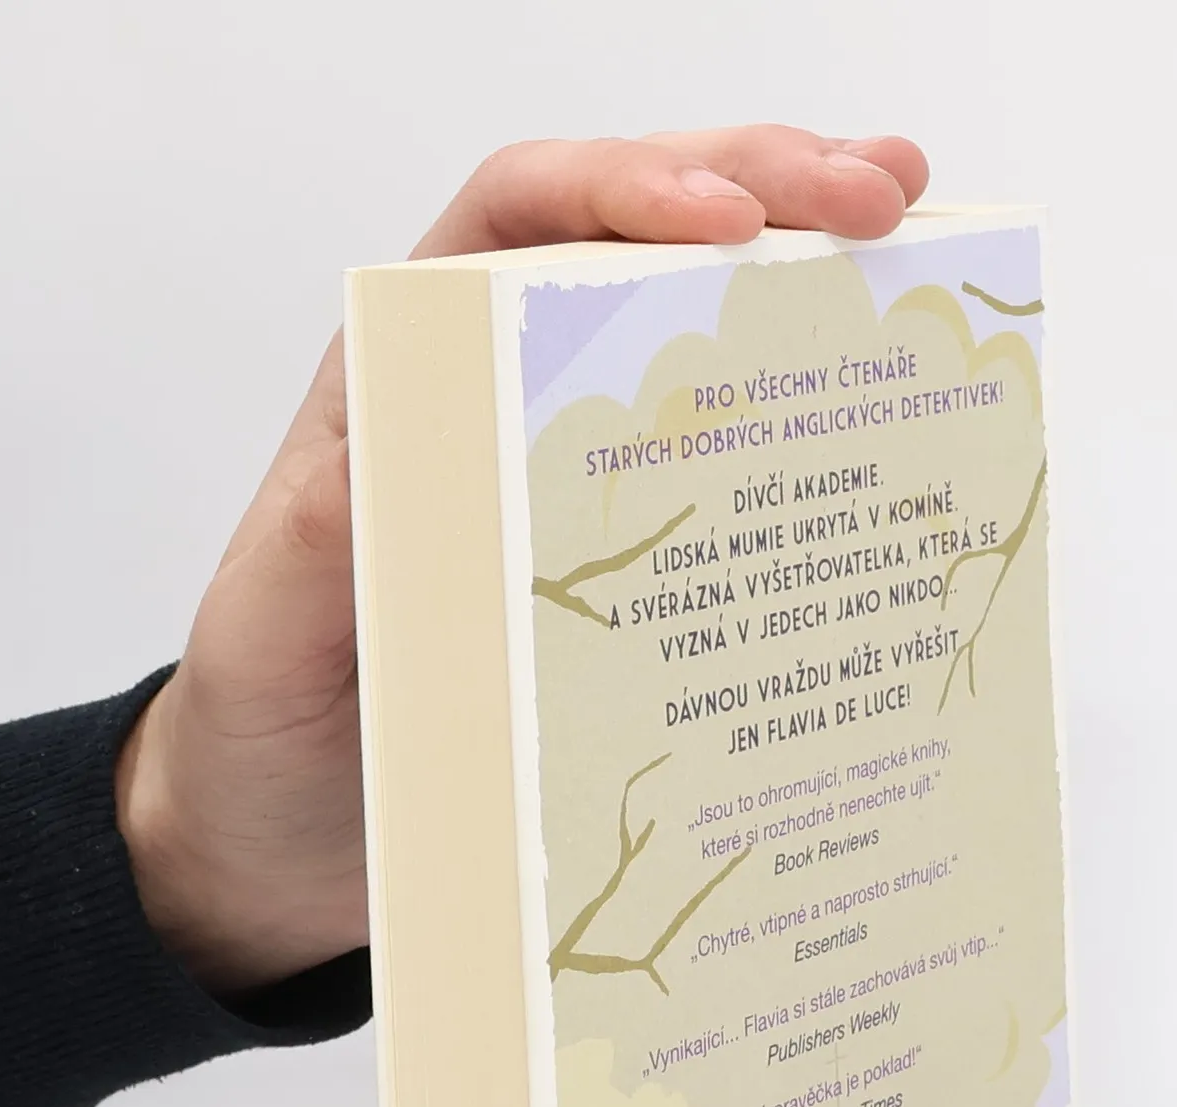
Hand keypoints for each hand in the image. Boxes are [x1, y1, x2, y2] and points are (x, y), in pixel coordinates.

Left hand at [116, 127, 930, 996]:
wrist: (286, 850)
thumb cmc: (263, 731)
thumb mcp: (269, 638)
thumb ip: (315, 545)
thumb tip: (395, 453)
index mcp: (406, 383)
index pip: (517, 219)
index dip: (625, 187)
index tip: (727, 218)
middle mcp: (499, 405)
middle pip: (637, 245)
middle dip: (765, 189)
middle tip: (881, 196)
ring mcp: (577, 486)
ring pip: (699, 339)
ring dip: (809, 280)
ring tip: (913, 242)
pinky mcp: (629, 574)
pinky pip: (730, 482)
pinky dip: (812, 435)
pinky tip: (894, 418)